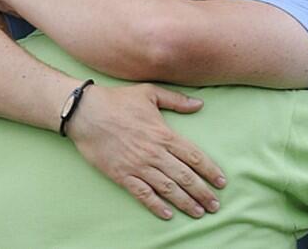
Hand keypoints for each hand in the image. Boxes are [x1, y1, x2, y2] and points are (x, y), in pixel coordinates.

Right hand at [67, 83, 225, 219]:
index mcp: (164, 134)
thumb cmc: (119, 100)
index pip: (194, 157)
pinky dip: (156, 206)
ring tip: (199, 212)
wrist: (86, 112)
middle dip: (203, 192)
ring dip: (186, 202)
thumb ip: (177, 100)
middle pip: (185, 177)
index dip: (210, 171)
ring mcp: (138, 166)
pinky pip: (143, 195)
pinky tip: (168, 214)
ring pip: (168, 189)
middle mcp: (154, 153)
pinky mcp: (122, 175)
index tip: (221, 182)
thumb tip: (199, 104)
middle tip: (215, 204)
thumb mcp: (150, 92)